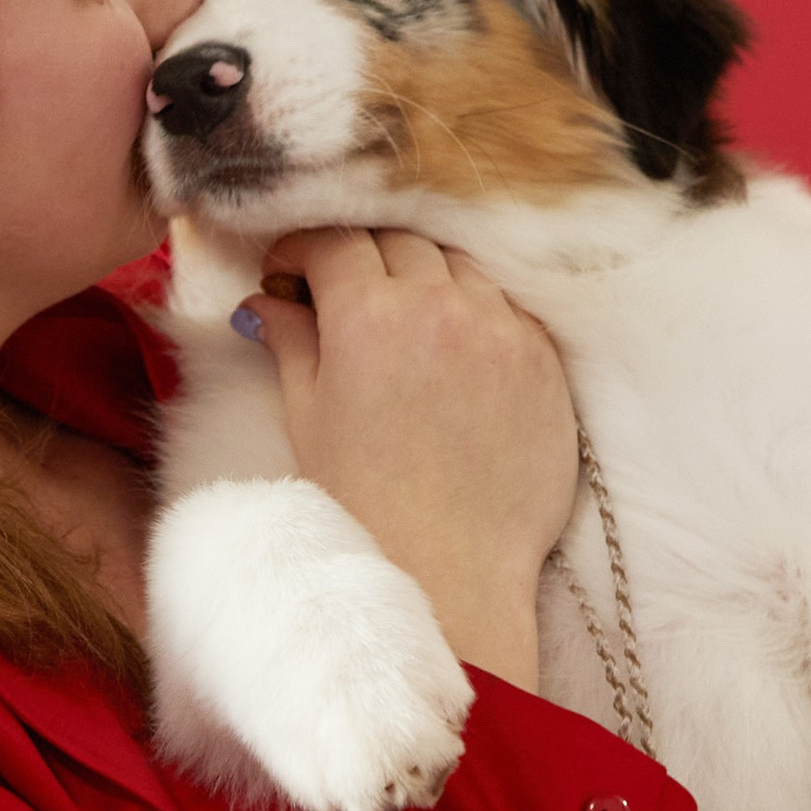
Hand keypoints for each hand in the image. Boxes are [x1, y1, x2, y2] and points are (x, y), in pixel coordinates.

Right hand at [235, 228, 575, 688]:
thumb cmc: (368, 503)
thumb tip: (266, 301)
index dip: (304, 249)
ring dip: (423, 274)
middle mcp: (440, 305)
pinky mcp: (543, 356)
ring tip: (403, 319)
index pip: (334, 241)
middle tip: (341, 293)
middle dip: (362, 257)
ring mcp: (501, 326)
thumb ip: (291, 342)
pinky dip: (474, 308)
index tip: (292, 272)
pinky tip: (454, 346)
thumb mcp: (308, 417)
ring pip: (457, 262)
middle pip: (397, 240)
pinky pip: (506, 303)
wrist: (454, 570)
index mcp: (369, 316)